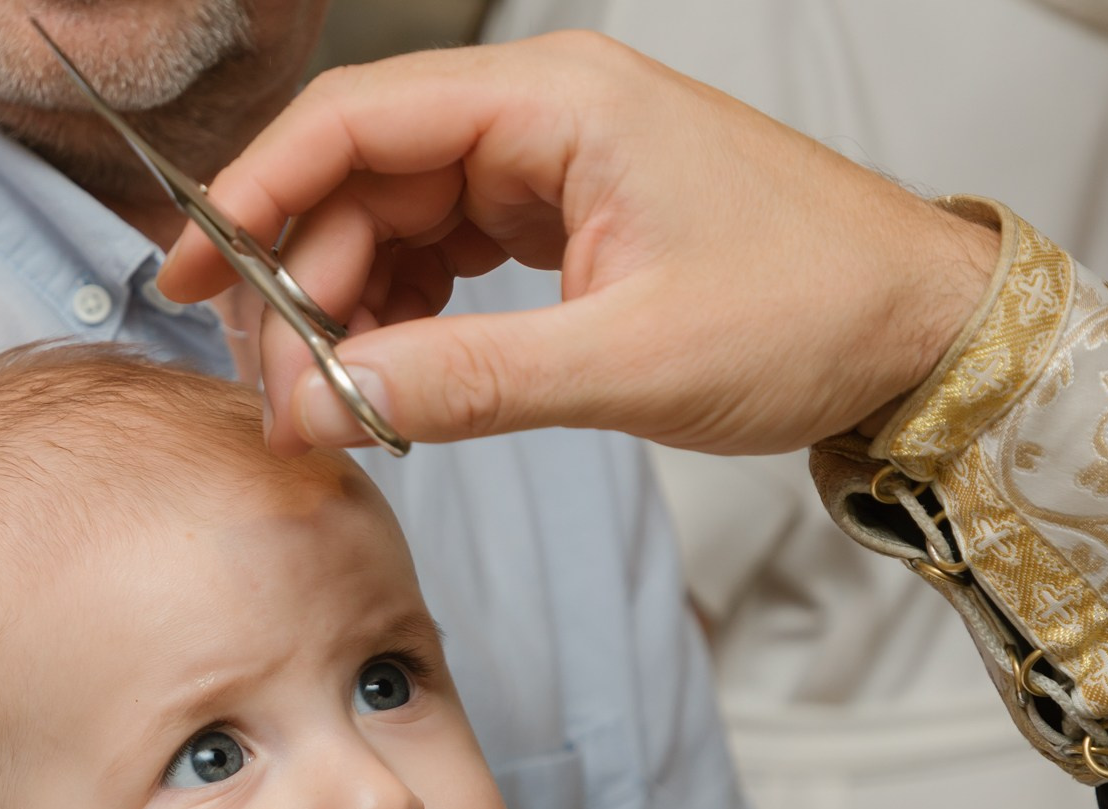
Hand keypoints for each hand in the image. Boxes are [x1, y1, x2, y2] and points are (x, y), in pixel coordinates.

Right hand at [157, 32, 999, 455]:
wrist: (915, 332)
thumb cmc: (810, 311)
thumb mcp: (628, 360)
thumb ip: (467, 380)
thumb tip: (330, 405)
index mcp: (557, 104)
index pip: (359, 118)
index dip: (256, 194)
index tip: (192, 273)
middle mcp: (543, 117)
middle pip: (364, 173)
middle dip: (299, 276)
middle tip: (276, 387)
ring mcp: (552, 167)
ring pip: (398, 219)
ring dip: (347, 304)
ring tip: (333, 397)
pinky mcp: (565, 221)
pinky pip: (447, 255)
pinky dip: (405, 316)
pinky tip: (394, 374)